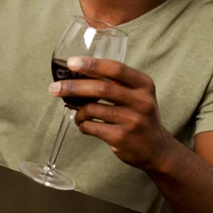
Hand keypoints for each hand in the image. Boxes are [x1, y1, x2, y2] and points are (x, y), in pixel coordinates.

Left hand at [48, 56, 170, 171]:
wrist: (157, 149)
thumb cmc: (140, 116)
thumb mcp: (138, 94)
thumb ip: (117, 83)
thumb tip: (79, 74)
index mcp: (144, 84)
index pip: (116, 68)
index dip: (92, 64)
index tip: (71, 62)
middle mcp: (141, 101)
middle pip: (101, 88)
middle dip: (73, 87)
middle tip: (55, 87)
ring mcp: (132, 120)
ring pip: (93, 109)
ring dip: (78, 111)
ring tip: (76, 113)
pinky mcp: (122, 138)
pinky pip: (92, 127)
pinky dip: (82, 125)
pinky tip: (84, 125)